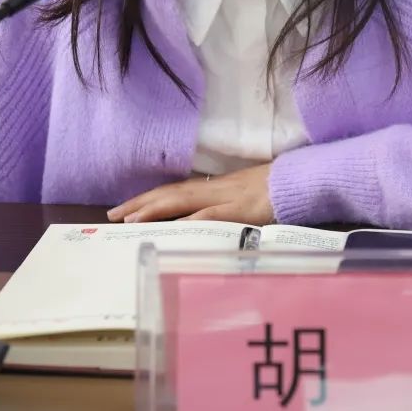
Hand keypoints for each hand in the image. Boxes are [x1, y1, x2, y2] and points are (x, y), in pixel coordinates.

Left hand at [107, 164, 274, 224]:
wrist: (298, 181)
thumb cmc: (273, 192)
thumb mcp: (241, 200)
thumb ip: (222, 210)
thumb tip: (200, 223)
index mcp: (213, 188)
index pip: (173, 191)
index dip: (147, 199)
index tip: (124, 208)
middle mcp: (213, 189)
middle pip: (170, 193)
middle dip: (140, 203)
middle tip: (113, 215)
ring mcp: (225, 198)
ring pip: (184, 201)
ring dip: (156, 209)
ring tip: (131, 219)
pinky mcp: (240, 210)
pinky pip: (211, 215)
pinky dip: (191, 221)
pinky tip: (174, 229)